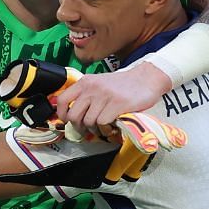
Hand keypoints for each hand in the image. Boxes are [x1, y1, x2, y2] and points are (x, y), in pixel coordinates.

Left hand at [55, 63, 172, 133]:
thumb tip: (71, 114)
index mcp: (85, 82)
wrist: (146, 78)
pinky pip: (102, 123)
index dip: (62, 114)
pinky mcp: (117, 104)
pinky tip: (111, 126)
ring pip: (88, 122)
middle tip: (86, 129)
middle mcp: (92, 88)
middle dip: (78, 127)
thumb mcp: (99, 84)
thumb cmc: (122, 85)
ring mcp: (104, 96)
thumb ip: (85, 95)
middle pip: (74, 115)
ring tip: (102, 127)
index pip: (62, 100)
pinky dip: (105, 129)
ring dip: (94, 129)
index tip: (67, 121)